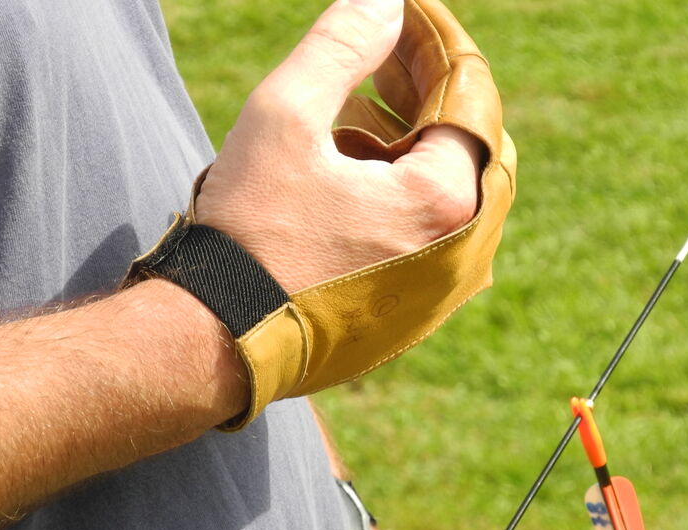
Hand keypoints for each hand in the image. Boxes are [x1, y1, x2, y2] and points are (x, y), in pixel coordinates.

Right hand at [195, 0, 483, 293]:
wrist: (216, 337)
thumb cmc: (249, 231)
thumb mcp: (285, 116)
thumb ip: (341, 46)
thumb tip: (385, 0)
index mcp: (445, 201)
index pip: (467, 95)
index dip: (433, 41)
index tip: (400, 10)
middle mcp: (464, 250)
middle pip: (470, 140)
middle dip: (429, 86)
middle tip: (384, 48)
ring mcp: (443, 285)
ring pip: (452, 185)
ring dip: (414, 134)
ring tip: (359, 101)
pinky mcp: (416, 307)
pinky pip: (431, 229)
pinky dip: (405, 185)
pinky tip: (355, 161)